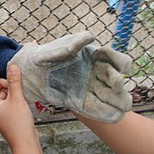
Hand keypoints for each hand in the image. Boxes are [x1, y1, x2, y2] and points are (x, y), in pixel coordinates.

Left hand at [0, 65, 37, 149]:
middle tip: (18, 94)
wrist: (25, 142)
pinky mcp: (6, 119)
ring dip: (13, 97)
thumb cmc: (18, 124)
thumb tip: (12, 67)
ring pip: (4, 99)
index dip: (1, 82)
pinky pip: (8, 106)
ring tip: (21, 102)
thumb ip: (14, 81)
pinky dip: (15, 104)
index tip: (11, 85)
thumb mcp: (17, 98)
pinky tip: (22, 108)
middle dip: (9, 89)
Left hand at [8, 32, 132, 122]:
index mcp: (92, 55)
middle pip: (114, 77)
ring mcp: (88, 87)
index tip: (125, 66)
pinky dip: (106, 113)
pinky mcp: (80, 101)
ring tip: (125, 107)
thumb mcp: (56, 48)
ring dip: (119, 100)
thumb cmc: (43, 56)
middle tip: (119, 86)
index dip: (121, 61)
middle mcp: (94, 71)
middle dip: (119, 83)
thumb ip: (73, 43)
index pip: (112, 57)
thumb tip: (91, 36)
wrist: (29, 72)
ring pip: (109, 95)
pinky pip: (95, 108)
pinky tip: (116, 117)